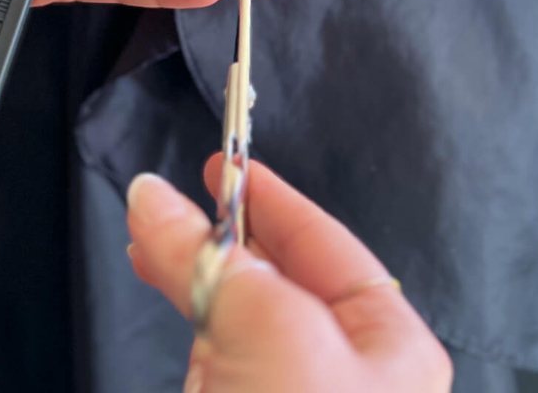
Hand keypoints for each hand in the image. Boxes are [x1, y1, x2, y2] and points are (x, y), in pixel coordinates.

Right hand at [126, 158, 452, 392]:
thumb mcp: (269, 333)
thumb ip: (209, 260)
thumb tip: (152, 198)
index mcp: (388, 348)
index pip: (329, 246)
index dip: (273, 200)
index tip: (227, 165)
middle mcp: (344, 377)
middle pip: (278, 278)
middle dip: (223, 236)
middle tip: (176, 197)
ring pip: (236, 317)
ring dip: (192, 273)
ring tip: (149, 239)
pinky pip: (211, 357)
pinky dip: (183, 321)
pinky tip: (160, 290)